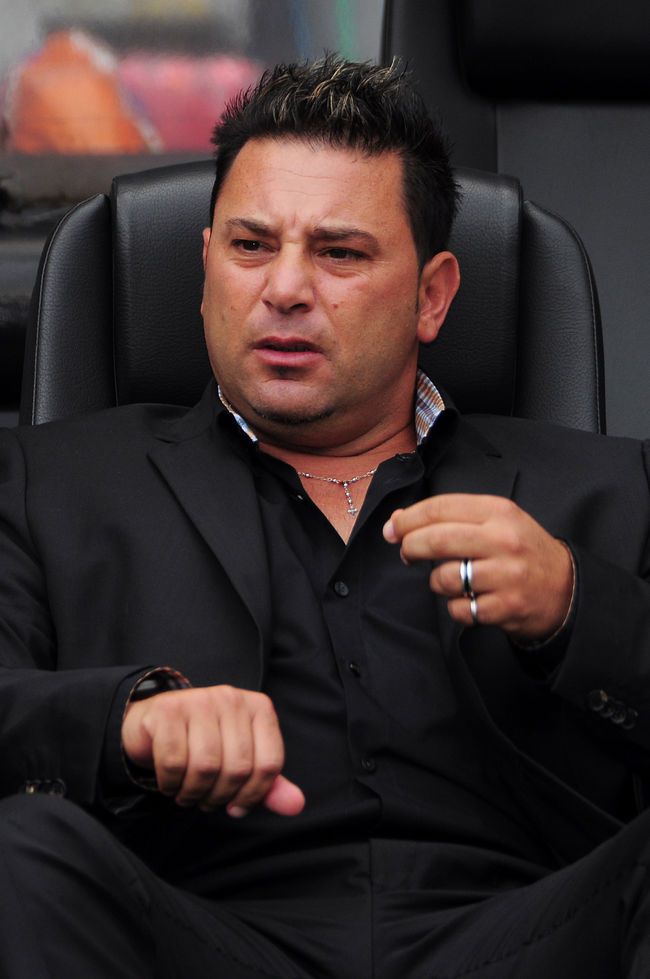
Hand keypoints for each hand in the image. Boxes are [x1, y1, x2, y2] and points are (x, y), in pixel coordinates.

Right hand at [121, 685, 304, 816]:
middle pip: (238, 768)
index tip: (236, 806)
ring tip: (188, 794)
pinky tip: (170, 782)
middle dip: (220, 797)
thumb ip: (269, 784)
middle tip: (206, 801)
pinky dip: (170, 782)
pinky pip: (174, 761)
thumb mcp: (241, 763)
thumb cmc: (203, 745)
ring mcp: (199, 700)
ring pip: (206, 766)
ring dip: (194, 793)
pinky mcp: (167, 710)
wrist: (154, 724)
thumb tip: (296, 805)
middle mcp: (231, 698)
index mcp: (258, 708)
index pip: (270, 763)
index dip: (253, 795)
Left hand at [383, 494, 573, 642]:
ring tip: (448, 580)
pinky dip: (455, 608)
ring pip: (444, 577)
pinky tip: (467, 601)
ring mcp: (506, 575)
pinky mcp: (506, 607)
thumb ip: (451, 517)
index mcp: (498, 512)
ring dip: (437, 582)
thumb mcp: (495, 522)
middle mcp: (503, 540)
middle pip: (437, 539)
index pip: (440, 507)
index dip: (408, 519)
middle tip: (406, 554)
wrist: (565, 588)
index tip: (392, 529)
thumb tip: (399, 520)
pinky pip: (459, 609)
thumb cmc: (522, 551)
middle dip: (410, 547)